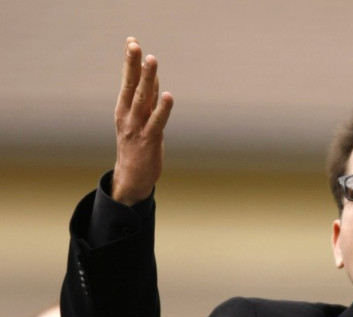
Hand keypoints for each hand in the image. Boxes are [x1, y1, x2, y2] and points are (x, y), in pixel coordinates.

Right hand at [111, 37, 173, 204]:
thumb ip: (147, 100)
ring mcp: (137, 127)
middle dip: (133, 64)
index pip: (128, 80)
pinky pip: (157, 122)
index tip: (132, 40)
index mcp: (123, 109)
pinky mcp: (149, 140)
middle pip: (131, 85)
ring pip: (143, 99)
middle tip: (134, 44)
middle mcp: (128, 115)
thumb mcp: (140, 120)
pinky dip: (162, 108)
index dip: (130, 61)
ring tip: (151, 59)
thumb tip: (153, 78)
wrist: (132, 178)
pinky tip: (167, 95)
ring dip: (147, 78)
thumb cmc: (137, 146)